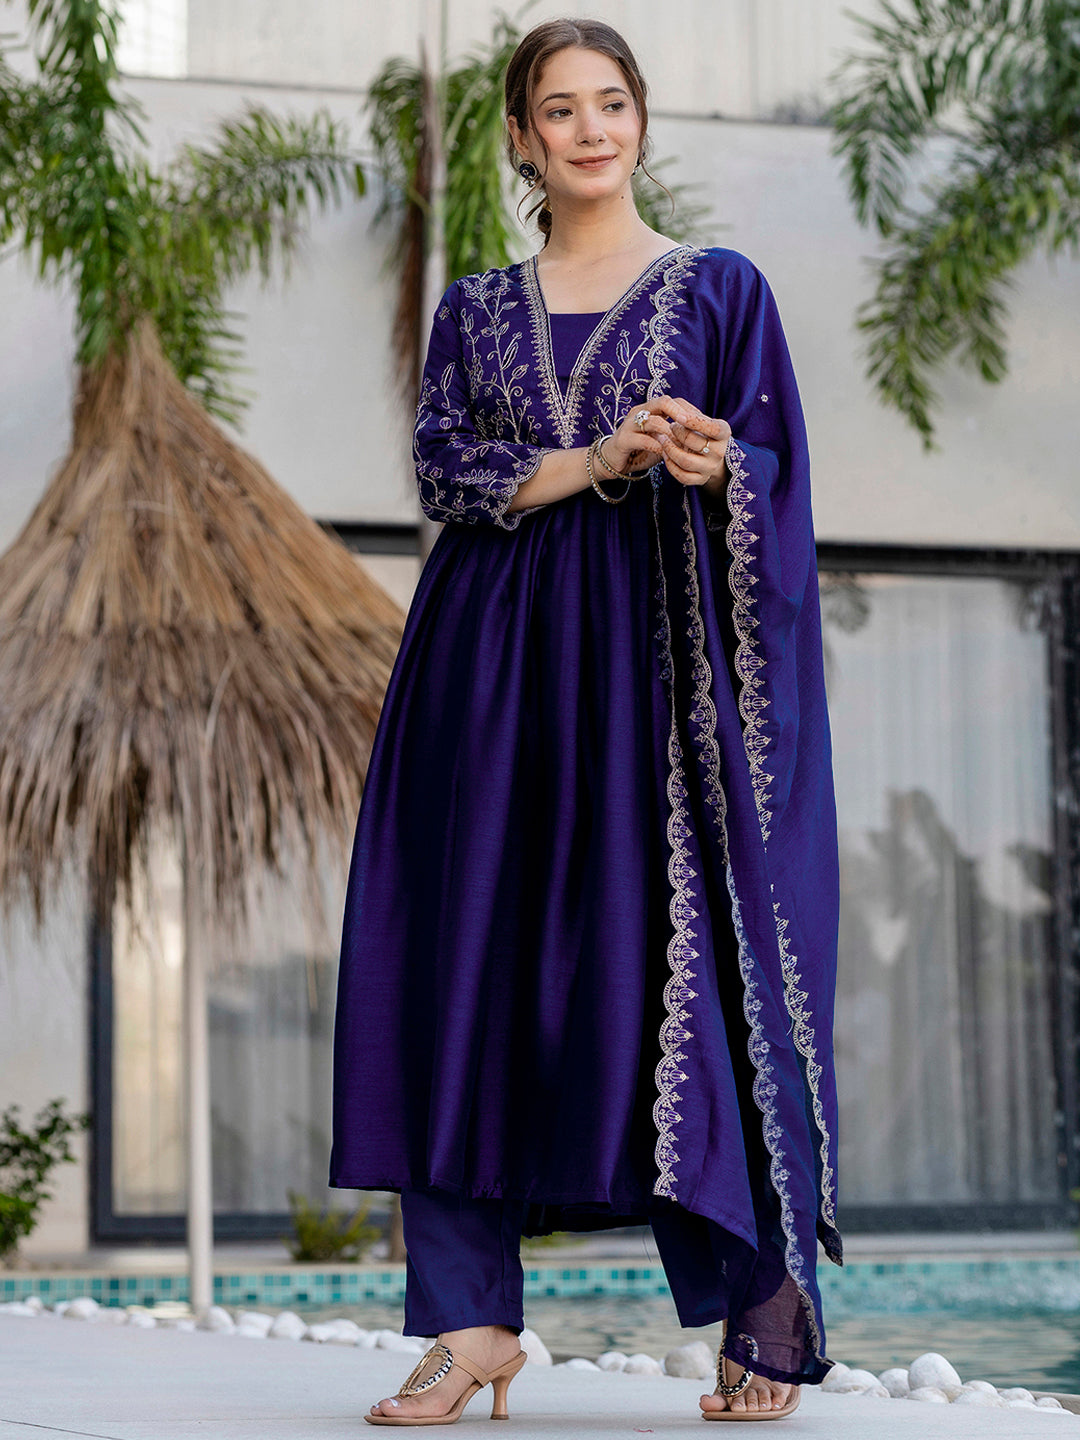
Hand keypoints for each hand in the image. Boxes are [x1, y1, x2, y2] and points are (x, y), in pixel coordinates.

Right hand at [607, 399, 730, 499]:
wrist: (612, 461)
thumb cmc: (640, 449)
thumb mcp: (661, 439)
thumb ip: (675, 435)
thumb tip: (700, 437)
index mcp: (650, 409)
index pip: (673, 401)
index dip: (688, 410)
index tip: (702, 423)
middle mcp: (639, 412)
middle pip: (663, 402)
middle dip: (680, 412)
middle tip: (693, 426)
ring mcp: (630, 424)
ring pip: (653, 421)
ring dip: (670, 432)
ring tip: (682, 444)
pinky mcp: (623, 440)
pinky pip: (643, 440)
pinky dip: (657, 446)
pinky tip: (666, 453)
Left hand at [658, 401, 730, 498]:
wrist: (712, 455)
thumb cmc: (705, 432)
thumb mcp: (705, 420)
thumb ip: (692, 414)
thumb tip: (673, 408)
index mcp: (724, 433)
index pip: (712, 428)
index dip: (694, 422)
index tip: (678, 416)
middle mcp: (719, 452)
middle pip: (694, 442)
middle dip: (678, 433)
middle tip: (670, 426)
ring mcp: (710, 468)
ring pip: (685, 461)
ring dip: (669, 449)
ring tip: (662, 439)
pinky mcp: (701, 480)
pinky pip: (682, 476)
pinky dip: (670, 465)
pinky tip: (665, 454)